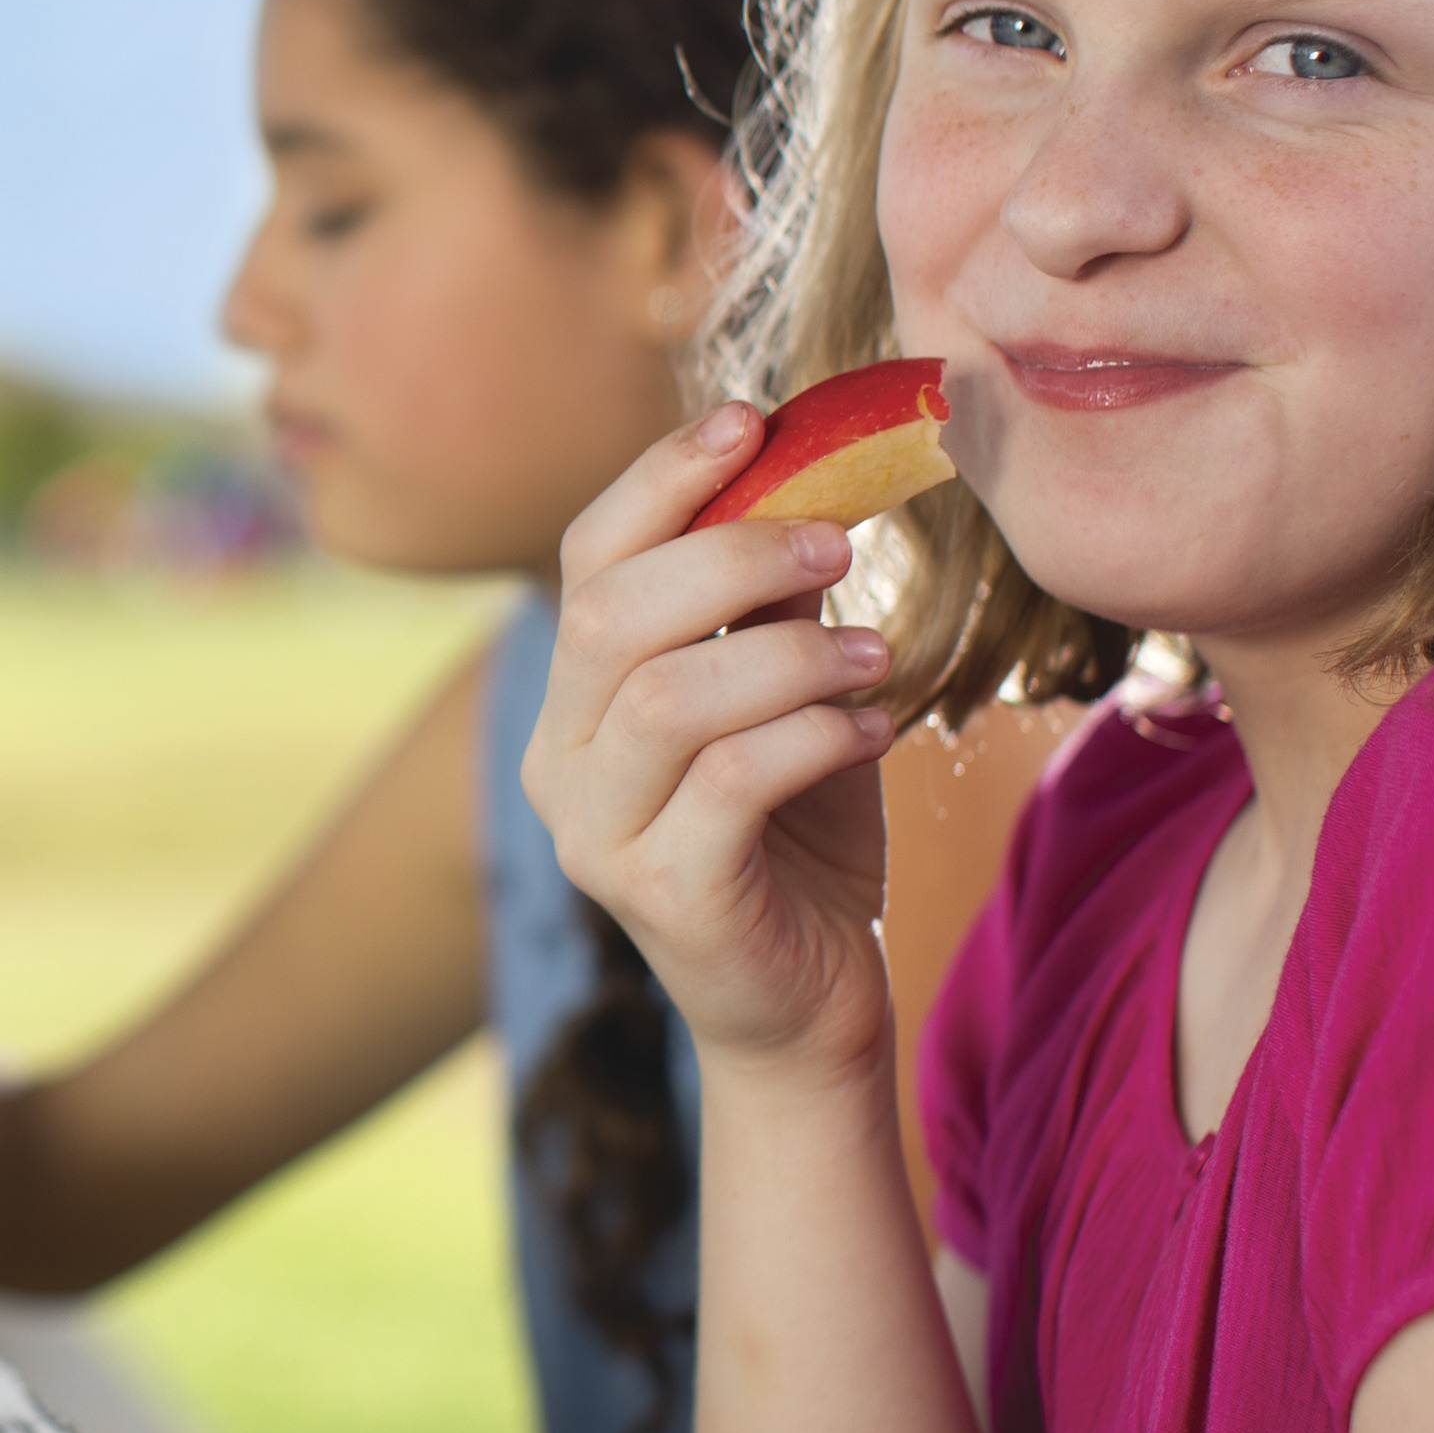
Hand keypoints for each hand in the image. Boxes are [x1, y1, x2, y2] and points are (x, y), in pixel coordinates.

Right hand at [521, 401, 901, 1092]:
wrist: (808, 1012)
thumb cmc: (797, 840)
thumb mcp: (784, 700)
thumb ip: (773, 609)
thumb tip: (814, 476)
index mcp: (573, 700)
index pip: (587, 559)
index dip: (661, 479)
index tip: (751, 420)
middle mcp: (557, 761)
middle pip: (609, 614)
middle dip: (730, 556)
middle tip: (838, 541)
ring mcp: (595, 834)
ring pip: (668, 696)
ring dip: (789, 654)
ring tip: (877, 650)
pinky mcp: (661, 896)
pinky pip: (731, 782)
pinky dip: (814, 736)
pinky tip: (875, 731)